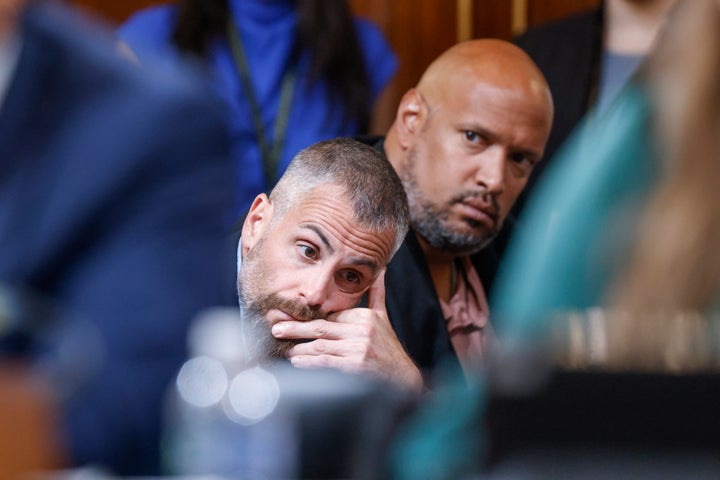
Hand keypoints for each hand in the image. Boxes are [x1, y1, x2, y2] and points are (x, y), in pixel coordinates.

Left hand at [271, 271, 423, 391]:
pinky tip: (298, 363)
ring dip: (300, 349)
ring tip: (286, 350)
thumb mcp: (383, 318)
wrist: (403, 378)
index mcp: (365, 317)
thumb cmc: (388, 348)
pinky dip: (310, 363)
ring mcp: (359, 349)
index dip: (307, 319)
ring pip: (321, 347)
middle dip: (296, 329)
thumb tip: (381, 269)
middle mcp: (362, 331)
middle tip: (277, 329)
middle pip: (321, 329)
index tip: (288, 319)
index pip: (330, 316)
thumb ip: (377, 294)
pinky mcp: (356, 366)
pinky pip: (326, 362)